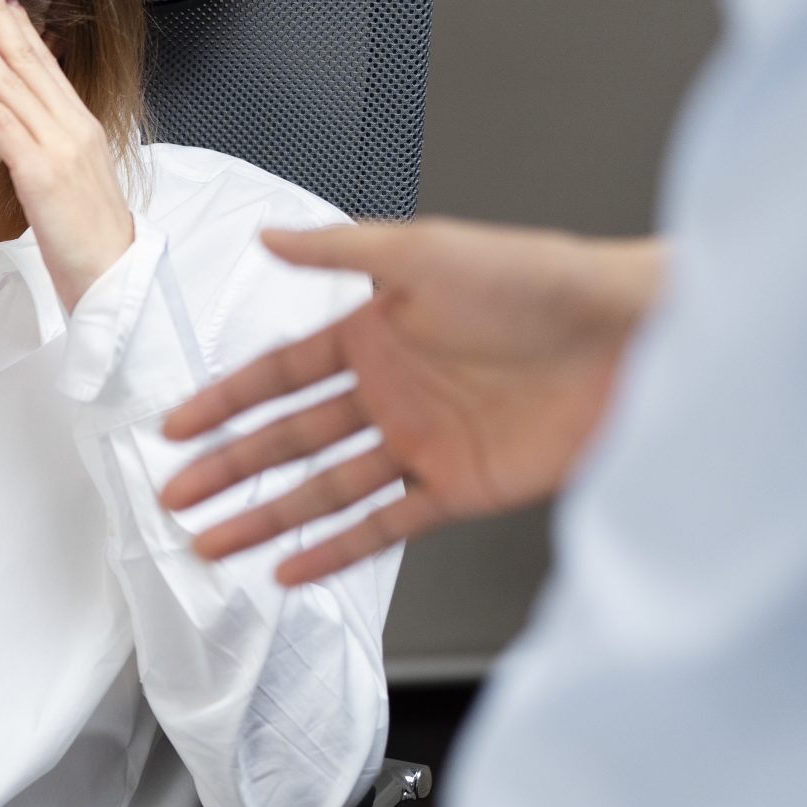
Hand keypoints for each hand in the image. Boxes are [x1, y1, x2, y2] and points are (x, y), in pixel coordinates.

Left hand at [0, 0, 133, 309]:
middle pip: (32, 62)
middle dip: (0, 20)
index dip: (23, 30)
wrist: (113, 274)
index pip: (49, 67)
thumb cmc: (89, 238)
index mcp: (83, 127)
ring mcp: (59, 145)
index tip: (1, 1)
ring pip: (13, 84)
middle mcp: (74, 126)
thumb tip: (29, 132)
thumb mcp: (71, 181)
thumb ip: (53, 148)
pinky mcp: (41, 170)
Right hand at [157, 220, 664, 584]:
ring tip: (214, 544)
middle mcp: (391, 391)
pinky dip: (335, 550)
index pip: (278, 375)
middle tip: (176, 495)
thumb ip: (340, 252)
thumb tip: (269, 238)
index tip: (175, 427)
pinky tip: (291, 568)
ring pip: (324, 488)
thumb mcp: (426, 250)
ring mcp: (421, 443)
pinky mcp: (459, 487)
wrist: (631, 338)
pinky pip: (385, 526)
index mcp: (375, 332)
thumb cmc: (541, 282)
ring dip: (267, 517)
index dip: (224, 403)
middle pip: (289, 438)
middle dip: (228, 469)